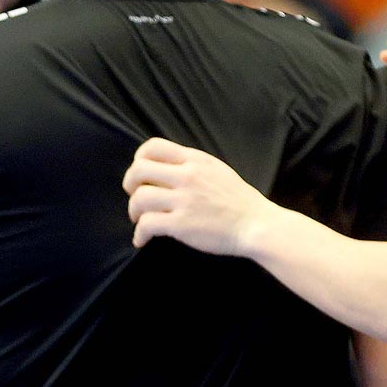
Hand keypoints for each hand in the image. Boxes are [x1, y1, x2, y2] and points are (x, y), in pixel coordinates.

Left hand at [122, 138, 274, 256]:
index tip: (141, 175)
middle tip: (135, 197)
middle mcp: (187, 176)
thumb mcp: (217, 170)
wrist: (257, 225)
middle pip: (139, 170)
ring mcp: (184, 200)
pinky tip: (142, 240)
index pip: (153, 146)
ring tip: (141, 220)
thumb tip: (168, 169)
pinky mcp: (181, 224)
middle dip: (130, 185)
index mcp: (195, 161)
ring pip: (139, 198)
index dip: (139, 159)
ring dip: (134, 211)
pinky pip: (147, 225)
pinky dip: (139, 234)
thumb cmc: (240, 202)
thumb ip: (193, 166)